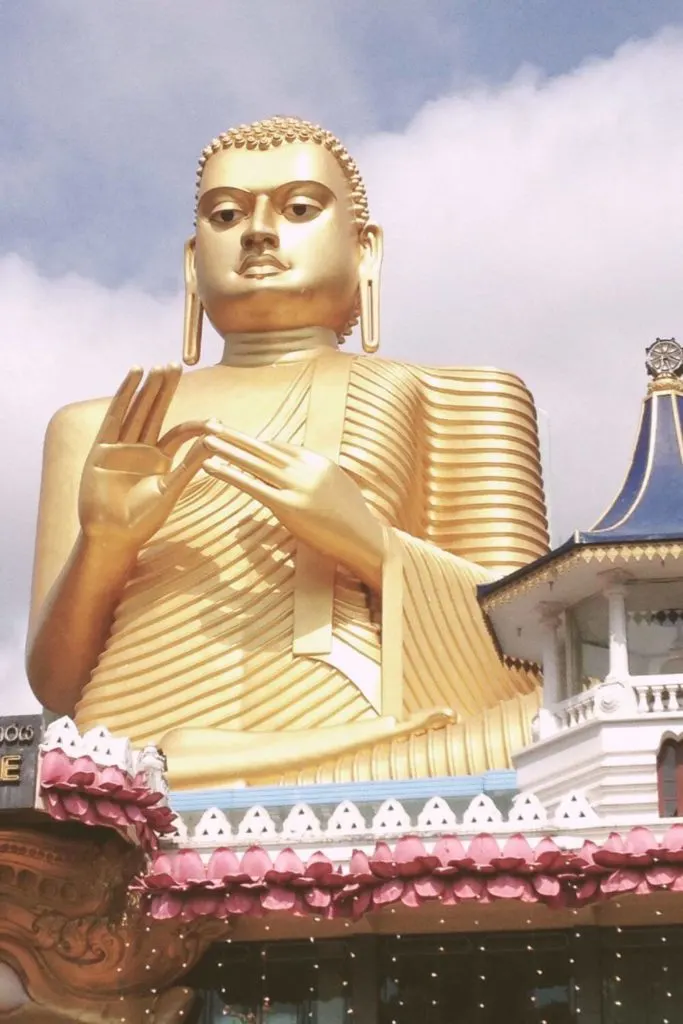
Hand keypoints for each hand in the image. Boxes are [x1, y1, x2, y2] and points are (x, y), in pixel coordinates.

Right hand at [79, 366, 207, 551]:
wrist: (113, 535)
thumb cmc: (143, 520)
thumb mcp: (171, 490)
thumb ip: (190, 465)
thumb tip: (215, 442)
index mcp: (160, 460)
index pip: (179, 432)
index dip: (196, 424)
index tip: (215, 420)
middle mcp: (141, 449)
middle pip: (156, 411)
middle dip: (165, 389)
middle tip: (176, 364)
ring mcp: (121, 446)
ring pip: (137, 409)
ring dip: (147, 388)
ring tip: (157, 366)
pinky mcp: (103, 447)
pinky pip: (115, 415)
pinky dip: (124, 395)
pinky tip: (133, 376)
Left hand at [203, 424, 384, 589]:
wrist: (366, 539)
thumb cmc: (353, 519)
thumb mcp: (338, 487)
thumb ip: (317, 476)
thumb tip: (300, 473)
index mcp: (318, 462)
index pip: (281, 448)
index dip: (257, 444)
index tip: (239, 439)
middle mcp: (306, 469)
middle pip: (263, 449)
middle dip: (236, 437)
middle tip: (213, 424)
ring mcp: (297, 487)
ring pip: (254, 463)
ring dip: (227, 450)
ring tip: (206, 441)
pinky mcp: (288, 507)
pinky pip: (252, 486)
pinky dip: (229, 474)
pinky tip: (211, 467)